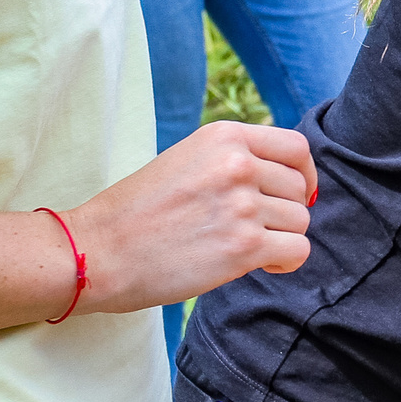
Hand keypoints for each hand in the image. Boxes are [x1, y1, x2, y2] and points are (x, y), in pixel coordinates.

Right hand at [64, 121, 314, 313]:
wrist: (96, 251)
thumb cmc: (136, 212)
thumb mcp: (186, 161)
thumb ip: (232, 160)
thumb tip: (286, 178)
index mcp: (224, 136)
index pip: (296, 147)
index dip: (304, 173)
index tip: (297, 193)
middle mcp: (238, 164)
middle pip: (298, 188)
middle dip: (283, 211)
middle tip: (252, 229)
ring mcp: (243, 204)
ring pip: (300, 221)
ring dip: (281, 238)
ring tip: (245, 246)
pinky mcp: (244, 246)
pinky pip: (297, 250)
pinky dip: (286, 261)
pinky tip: (263, 264)